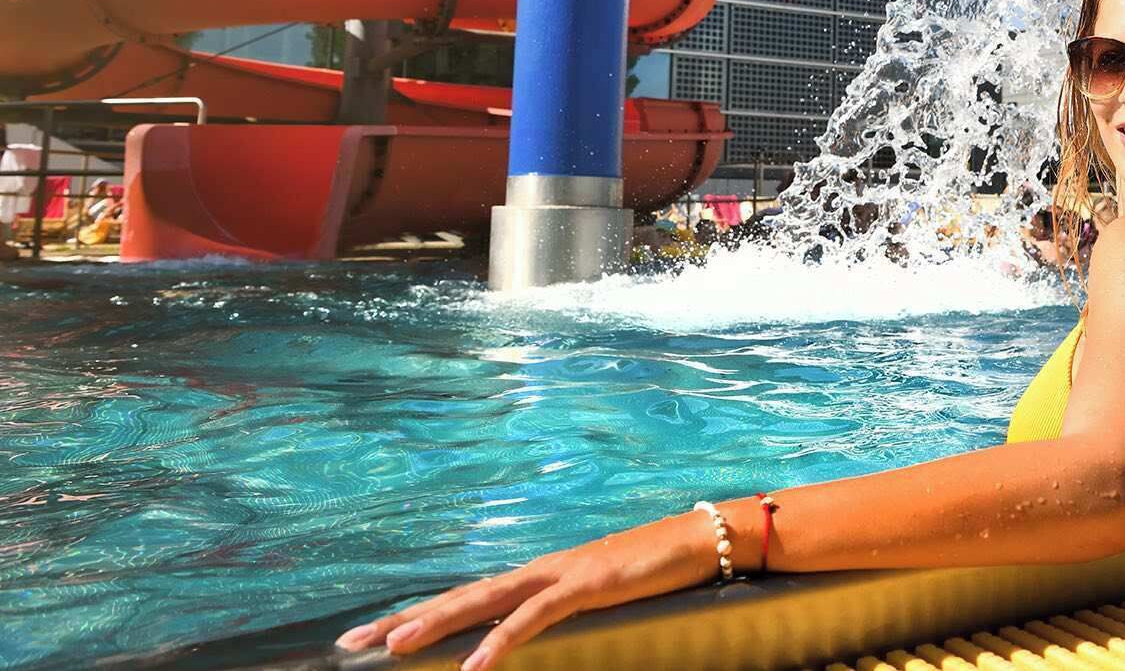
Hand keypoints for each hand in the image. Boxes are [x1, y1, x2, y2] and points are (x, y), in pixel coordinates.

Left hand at [334, 512, 718, 669]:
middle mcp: (539, 571)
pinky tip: (475, 664)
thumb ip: (563, 611)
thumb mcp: (599, 598)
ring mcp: (561, 574)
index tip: (370, 634)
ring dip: (439, 624)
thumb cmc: (655, 571)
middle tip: (350, 640)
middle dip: (405, 619)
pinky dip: (502, 639)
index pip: (466, 599)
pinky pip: (535, 617)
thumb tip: (532, 631)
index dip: (418, 615)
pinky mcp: (587, 586)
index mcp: (539, 577)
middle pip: (460, 596)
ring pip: (486, 600)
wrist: (701, 539)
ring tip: (395, 646)